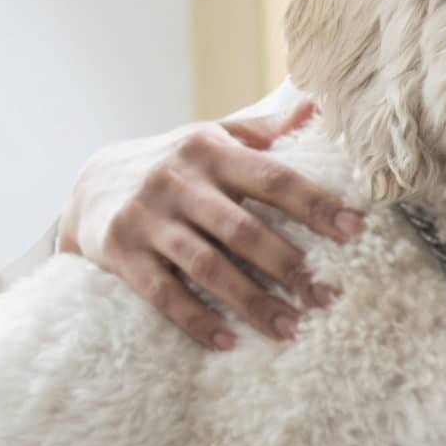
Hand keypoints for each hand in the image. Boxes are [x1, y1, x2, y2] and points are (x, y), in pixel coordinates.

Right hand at [58, 97, 365, 349]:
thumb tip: (319, 104)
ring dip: (251, 301)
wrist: (91, 184)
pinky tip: (229, 342)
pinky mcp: (121, 253)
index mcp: (211, 151)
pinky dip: (196, 320)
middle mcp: (179, 182)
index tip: (354, 230)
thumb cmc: (174, 163)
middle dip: (288, 266)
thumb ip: (265, 130)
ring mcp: (148, 219)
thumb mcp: (214, 137)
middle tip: (327, 296)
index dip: (315, 204)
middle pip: (242, 230)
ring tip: (290, 328)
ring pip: (207, 266)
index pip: (273, 178)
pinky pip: (163, 294)